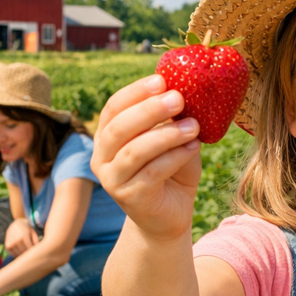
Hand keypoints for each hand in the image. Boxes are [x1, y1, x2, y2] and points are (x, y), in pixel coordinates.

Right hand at [4, 219, 38, 256]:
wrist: (16, 223)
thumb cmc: (27, 229)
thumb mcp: (33, 233)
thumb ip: (36, 241)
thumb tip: (37, 251)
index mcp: (23, 236)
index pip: (29, 248)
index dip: (33, 251)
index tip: (36, 251)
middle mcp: (16, 240)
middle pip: (24, 252)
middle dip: (28, 253)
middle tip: (31, 253)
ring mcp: (10, 243)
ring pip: (18, 254)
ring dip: (23, 255)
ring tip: (26, 252)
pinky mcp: (7, 246)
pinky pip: (13, 254)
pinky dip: (17, 255)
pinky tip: (21, 252)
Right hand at [90, 74, 201, 240]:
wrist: (171, 215)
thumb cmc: (171, 170)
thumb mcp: (170, 138)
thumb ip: (169, 118)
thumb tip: (183, 88)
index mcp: (107, 136)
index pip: (113, 107)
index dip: (135, 92)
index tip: (161, 80)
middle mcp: (101, 157)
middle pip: (119, 128)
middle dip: (149, 110)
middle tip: (178, 98)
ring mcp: (112, 180)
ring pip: (135, 151)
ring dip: (166, 135)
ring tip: (194, 125)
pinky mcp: (130, 198)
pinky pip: (152, 172)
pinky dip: (175, 156)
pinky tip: (194, 147)